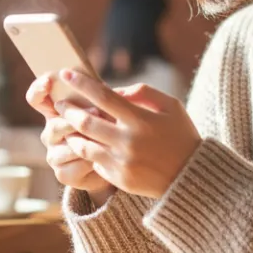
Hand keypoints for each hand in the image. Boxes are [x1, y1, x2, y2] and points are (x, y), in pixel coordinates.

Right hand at [27, 74, 114, 202]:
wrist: (114, 164)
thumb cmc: (108, 129)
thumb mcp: (105, 108)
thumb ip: (102, 98)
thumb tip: (115, 91)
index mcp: (55, 112)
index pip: (36, 98)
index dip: (39, 89)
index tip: (49, 81)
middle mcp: (50, 132)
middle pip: (54, 125)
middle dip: (77, 119)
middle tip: (98, 112)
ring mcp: (54, 154)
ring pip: (67, 146)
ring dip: (88, 141)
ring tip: (107, 137)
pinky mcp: (62, 174)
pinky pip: (75, 166)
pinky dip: (92, 161)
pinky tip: (104, 158)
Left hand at [52, 69, 202, 198]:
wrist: (191, 177)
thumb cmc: (181, 136)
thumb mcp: (171, 106)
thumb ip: (143, 92)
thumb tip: (113, 91)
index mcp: (141, 119)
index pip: (103, 96)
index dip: (81, 83)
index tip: (66, 73)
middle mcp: (128, 141)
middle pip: (85, 121)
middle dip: (68, 110)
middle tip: (60, 104)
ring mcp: (122, 162)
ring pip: (84, 145)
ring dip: (72, 133)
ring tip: (68, 126)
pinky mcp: (119, 179)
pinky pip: (95, 163)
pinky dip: (89, 153)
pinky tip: (87, 145)